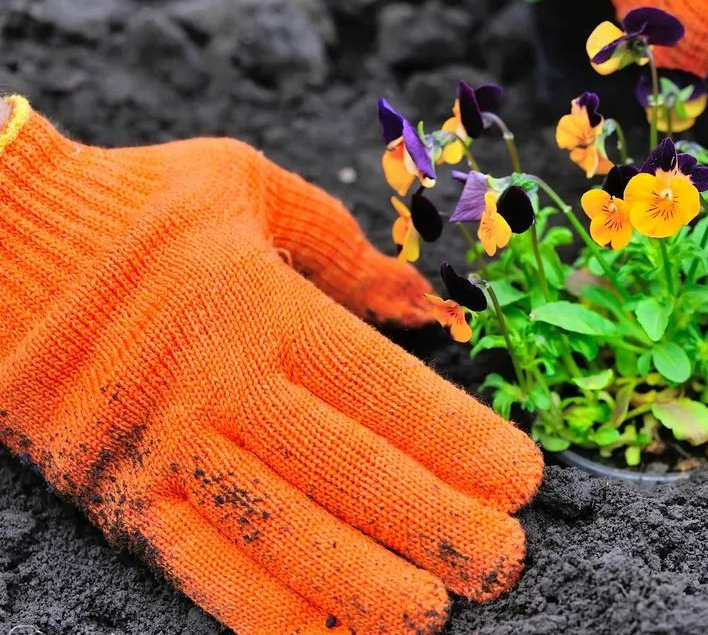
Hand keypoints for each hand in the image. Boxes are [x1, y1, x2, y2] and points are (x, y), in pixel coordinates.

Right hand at [0, 97, 542, 633]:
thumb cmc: (135, 205)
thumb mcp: (246, 186)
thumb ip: (341, 243)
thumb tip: (424, 298)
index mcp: (257, 300)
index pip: (377, 386)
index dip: (453, 438)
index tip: (518, 478)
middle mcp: (215, 380)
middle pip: (341, 467)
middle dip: (429, 522)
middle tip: (500, 561)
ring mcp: (162, 447)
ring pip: (275, 530)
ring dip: (357, 582)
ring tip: (430, 616)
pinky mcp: (117, 494)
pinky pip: (197, 565)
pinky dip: (262, 611)